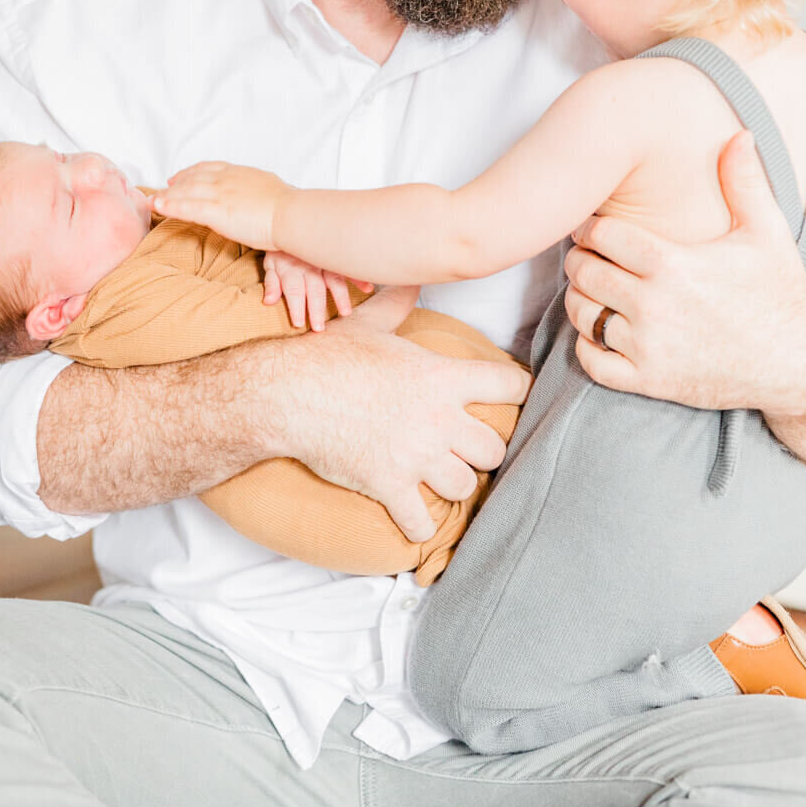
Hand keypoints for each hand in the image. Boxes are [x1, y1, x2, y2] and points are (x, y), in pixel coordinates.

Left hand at [153, 161, 287, 249]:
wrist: (291, 214)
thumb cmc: (289, 207)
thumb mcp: (272, 190)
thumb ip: (259, 191)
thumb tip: (260, 196)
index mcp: (241, 173)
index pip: (211, 168)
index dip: (193, 171)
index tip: (182, 176)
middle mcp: (227, 179)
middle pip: (194, 178)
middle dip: (176, 183)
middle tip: (163, 189)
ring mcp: (219, 194)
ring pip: (186, 191)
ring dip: (166, 196)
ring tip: (152, 200)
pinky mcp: (215, 211)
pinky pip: (186, 207)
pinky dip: (168, 206)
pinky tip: (157, 206)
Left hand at [262, 249, 372, 330]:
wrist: (292, 218)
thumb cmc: (282, 247)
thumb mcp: (270, 262)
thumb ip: (271, 282)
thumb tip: (268, 302)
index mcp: (291, 268)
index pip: (294, 290)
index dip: (296, 307)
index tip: (299, 323)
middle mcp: (309, 264)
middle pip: (313, 289)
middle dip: (316, 308)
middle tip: (319, 328)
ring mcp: (325, 259)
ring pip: (334, 279)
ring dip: (340, 296)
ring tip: (345, 313)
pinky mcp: (337, 254)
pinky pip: (349, 266)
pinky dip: (359, 277)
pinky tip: (367, 288)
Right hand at [272, 285, 531, 540]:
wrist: (287, 392)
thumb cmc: (327, 357)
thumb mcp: (368, 324)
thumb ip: (397, 304)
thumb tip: (408, 279)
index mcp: (441, 377)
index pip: (510, 384)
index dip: (518, 391)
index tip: (513, 396)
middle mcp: (438, 419)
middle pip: (494, 448)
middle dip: (483, 450)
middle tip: (467, 448)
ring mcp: (415, 457)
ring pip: (465, 486)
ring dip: (454, 485)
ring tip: (440, 479)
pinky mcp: (389, 486)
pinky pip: (421, 524)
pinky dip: (419, 526)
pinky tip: (414, 519)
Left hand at [564, 130, 805, 415]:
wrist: (799, 364)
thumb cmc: (780, 294)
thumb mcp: (766, 232)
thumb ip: (744, 182)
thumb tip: (738, 134)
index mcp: (673, 263)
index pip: (601, 236)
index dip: (590, 228)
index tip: (592, 229)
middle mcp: (654, 305)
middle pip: (583, 273)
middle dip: (580, 260)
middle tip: (588, 257)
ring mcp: (649, 347)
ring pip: (582, 315)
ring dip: (580, 300)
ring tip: (592, 290)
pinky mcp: (649, 381)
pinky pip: (592, 362)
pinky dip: (587, 345)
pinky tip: (601, 330)